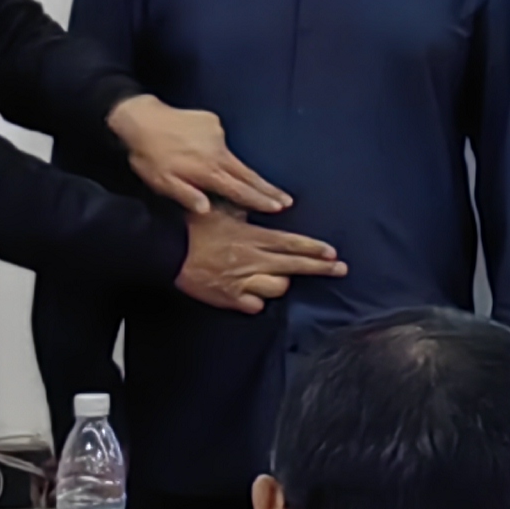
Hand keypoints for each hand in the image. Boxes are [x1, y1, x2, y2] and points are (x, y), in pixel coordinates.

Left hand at [109, 96, 291, 218]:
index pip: (239, 189)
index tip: (278, 206)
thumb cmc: (149, 157)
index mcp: (207, 171)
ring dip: (240, 170)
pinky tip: (201, 151)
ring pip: (233, 158)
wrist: (142, 119)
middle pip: (248, 175)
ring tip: (242, 180)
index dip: (259, 199)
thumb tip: (208, 209)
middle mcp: (218, 153)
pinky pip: (218, 141)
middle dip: (267, 188)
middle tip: (286, 199)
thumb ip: (186, 195)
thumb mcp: (161, 183)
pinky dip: (215, 149)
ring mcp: (217, 135)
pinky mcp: (213, 122)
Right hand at [174, 210, 341, 313]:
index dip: (315, 249)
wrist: (168, 251)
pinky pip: (254, 306)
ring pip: (277, 288)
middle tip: (340, 269)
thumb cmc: (195, 226)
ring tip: (280, 277)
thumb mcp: (224, 209)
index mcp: (253, 237)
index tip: (333, 253)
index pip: (292, 244)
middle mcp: (253, 260)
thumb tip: (268, 202)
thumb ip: (249, 208)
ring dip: (281, 283)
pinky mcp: (229, 298)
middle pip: (294, 266)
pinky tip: (256, 295)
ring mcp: (241, 282)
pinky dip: (256, 301)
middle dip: (321, 268)